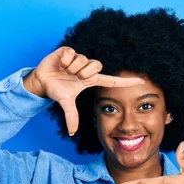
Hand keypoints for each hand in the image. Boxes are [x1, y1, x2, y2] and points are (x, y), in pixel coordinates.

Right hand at [23, 46, 143, 134]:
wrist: (42, 81)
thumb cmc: (57, 90)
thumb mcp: (66, 103)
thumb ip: (71, 116)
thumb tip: (72, 132)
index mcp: (90, 80)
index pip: (112, 80)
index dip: (126, 81)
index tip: (141, 81)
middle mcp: (87, 68)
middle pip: (96, 66)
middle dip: (83, 73)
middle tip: (74, 77)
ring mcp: (78, 58)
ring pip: (82, 59)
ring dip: (71, 68)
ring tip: (65, 71)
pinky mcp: (68, 50)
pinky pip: (72, 53)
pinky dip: (64, 60)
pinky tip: (60, 64)